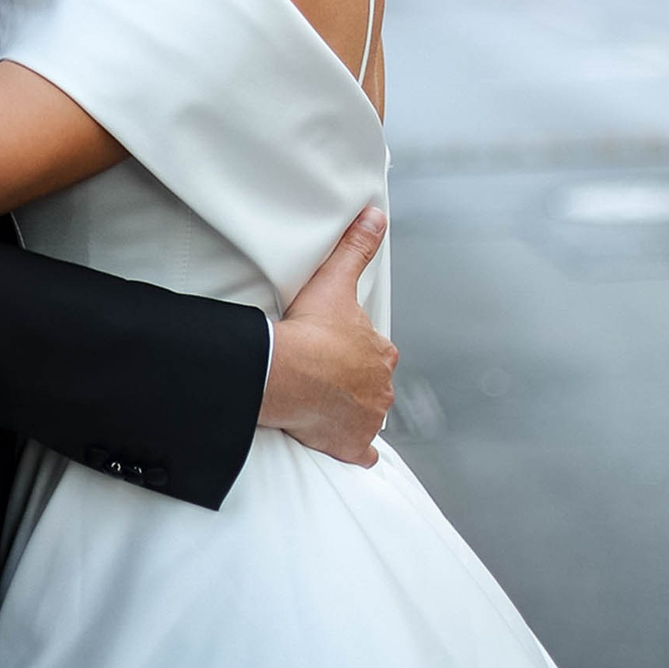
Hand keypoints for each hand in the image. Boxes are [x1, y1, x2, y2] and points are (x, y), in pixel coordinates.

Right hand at [258, 206, 395, 466]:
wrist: (288, 373)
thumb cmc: (311, 331)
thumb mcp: (336, 280)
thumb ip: (356, 248)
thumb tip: (376, 216)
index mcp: (380, 353)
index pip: (374, 350)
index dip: (354, 347)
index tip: (334, 345)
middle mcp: (380, 388)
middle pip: (371, 382)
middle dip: (352, 378)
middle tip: (323, 371)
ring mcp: (367, 418)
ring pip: (367, 414)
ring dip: (351, 409)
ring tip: (323, 400)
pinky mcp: (350, 444)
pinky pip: (359, 451)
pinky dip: (354, 448)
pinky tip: (342, 442)